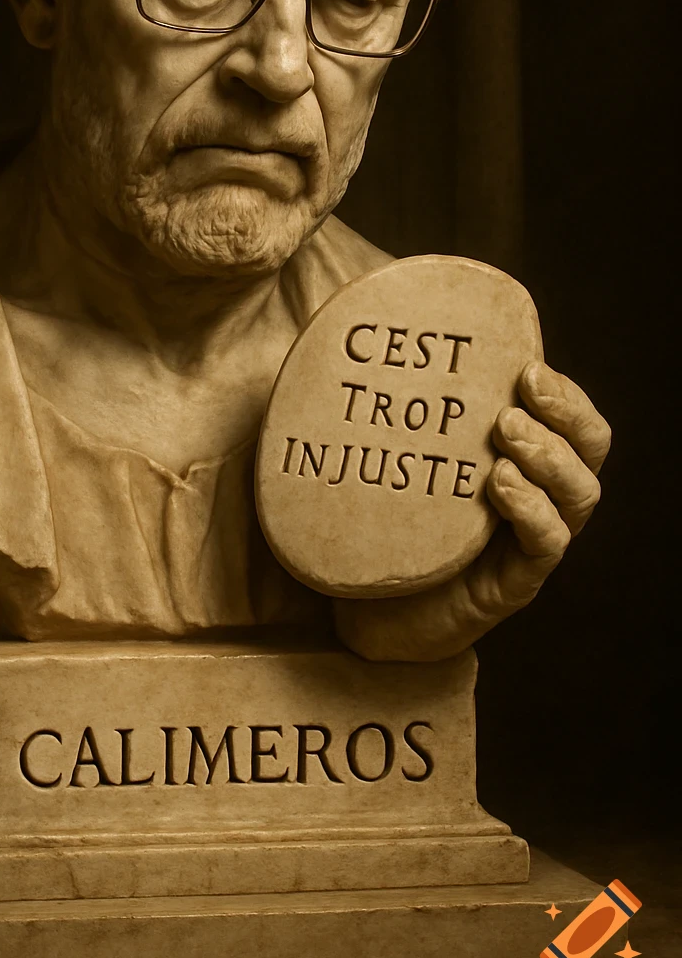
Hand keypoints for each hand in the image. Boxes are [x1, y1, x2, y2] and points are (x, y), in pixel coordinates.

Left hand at [333, 363, 610, 661]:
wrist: (370, 614)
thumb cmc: (385, 527)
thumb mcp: (400, 461)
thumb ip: (404, 413)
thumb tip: (368, 342)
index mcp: (522, 465)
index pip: (572, 424)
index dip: (564, 394)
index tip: (527, 366)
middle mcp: (538, 501)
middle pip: (589, 453)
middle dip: (566, 416)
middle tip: (518, 396)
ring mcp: (528, 544)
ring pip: (579, 496)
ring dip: (549, 457)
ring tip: (505, 433)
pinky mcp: (512, 584)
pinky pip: (547, 544)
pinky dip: (531, 510)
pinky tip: (499, 485)